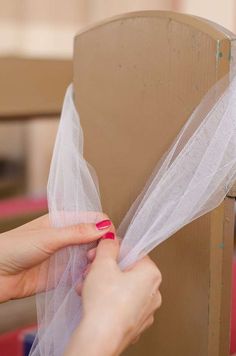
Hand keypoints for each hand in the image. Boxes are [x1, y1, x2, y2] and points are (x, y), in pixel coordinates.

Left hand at [0, 213, 112, 301]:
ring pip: (92, 257)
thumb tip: (105, 226)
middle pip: (97, 238)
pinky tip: (86, 280)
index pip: (94, 219)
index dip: (104, 227)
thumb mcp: (48, 237)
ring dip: (96, 263)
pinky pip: (83, 274)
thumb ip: (77, 232)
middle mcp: (69, 238)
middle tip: (95, 258)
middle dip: (102, 247)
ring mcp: (67, 256)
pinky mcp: (64, 275)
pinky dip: (88, 276)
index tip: (107, 240)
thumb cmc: (15, 248)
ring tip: (90, 270)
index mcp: (64, 221)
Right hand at [65, 236, 161, 355]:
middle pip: (126, 270)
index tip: (97, 253)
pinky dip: (107, 299)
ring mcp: (145, 311)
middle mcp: (154, 293)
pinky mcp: (134, 324)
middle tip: (89, 269)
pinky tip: (91, 300)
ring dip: (102, 282)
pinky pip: (121, 304)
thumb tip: (111, 236)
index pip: (133, 251)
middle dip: (104, 267)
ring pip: (122, 287)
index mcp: (151, 274)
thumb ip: (108, 245)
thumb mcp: (102, 264)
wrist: (99, 339)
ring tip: (85, 285)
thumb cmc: (104, 303)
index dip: (111, 249)